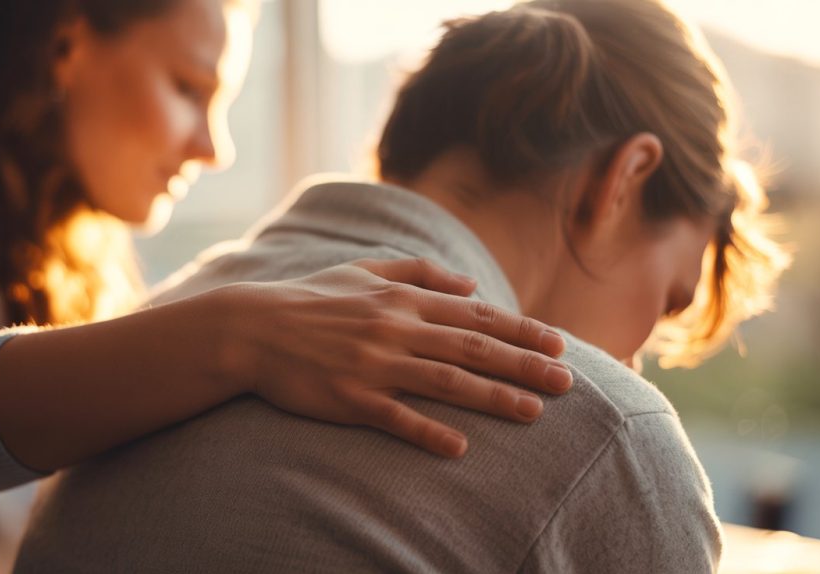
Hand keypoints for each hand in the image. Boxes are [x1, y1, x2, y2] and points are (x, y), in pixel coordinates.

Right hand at [217, 258, 572, 458]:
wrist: (252, 328)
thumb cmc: (312, 298)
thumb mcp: (364, 269)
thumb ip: (420, 271)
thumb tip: (470, 284)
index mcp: (402, 298)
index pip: (476, 315)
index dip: (521, 330)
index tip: (559, 345)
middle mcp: (396, 328)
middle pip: (474, 348)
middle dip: (525, 365)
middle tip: (567, 383)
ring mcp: (374, 364)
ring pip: (446, 381)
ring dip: (493, 397)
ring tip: (534, 412)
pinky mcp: (350, 398)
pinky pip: (396, 417)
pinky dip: (428, 431)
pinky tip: (460, 447)